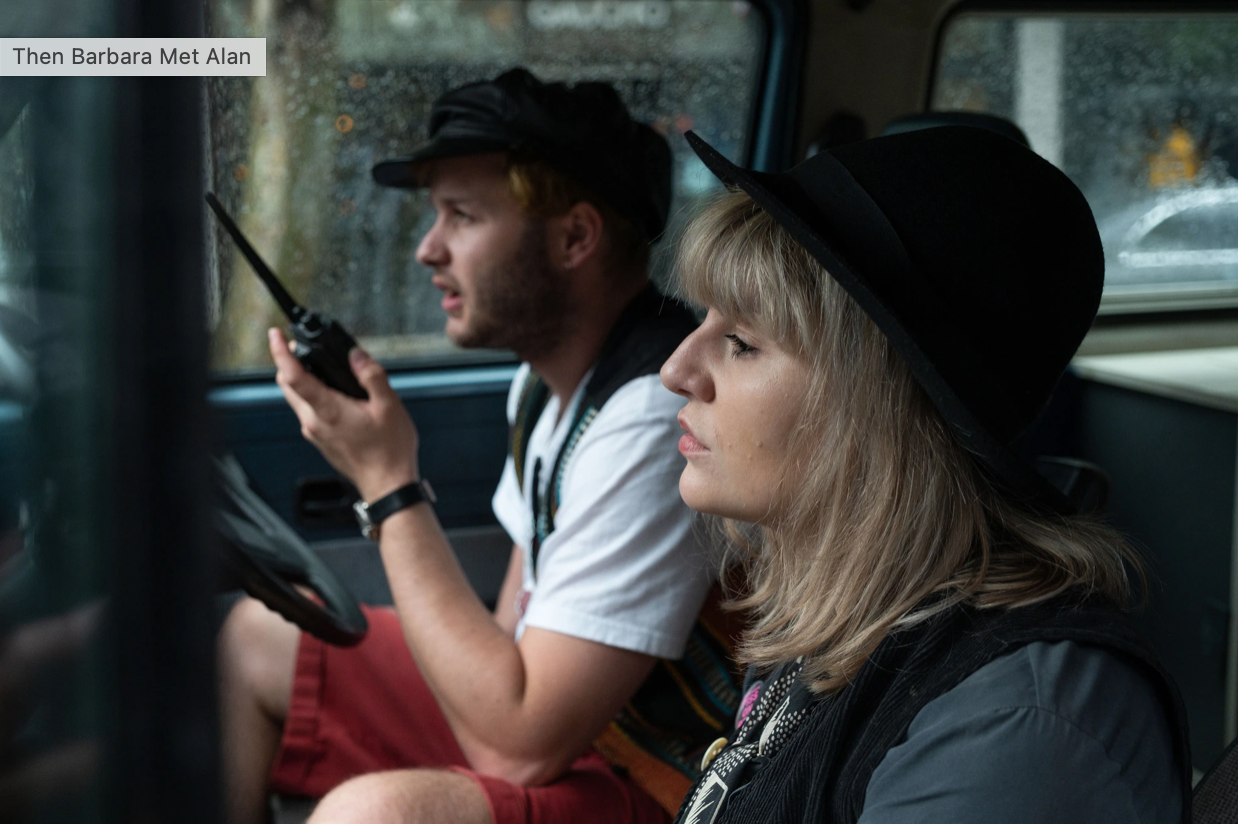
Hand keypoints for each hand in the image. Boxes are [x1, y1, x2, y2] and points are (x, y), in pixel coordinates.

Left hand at [269, 328, 419, 501]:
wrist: (387, 485)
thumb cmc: (389, 452)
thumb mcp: (389, 406)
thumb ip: (371, 376)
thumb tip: (357, 355)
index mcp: (328, 410)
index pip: (293, 376)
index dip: (281, 352)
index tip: (276, 336)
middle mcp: (314, 421)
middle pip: (287, 385)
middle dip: (289, 362)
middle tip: (301, 347)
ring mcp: (314, 432)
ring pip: (296, 399)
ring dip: (302, 380)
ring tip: (324, 369)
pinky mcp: (321, 440)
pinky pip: (309, 411)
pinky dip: (313, 396)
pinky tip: (336, 395)